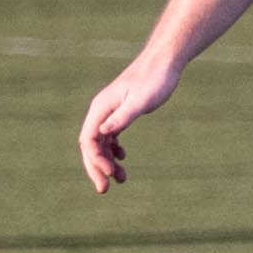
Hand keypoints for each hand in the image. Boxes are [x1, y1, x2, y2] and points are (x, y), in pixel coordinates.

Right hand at [79, 55, 179, 191]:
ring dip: (107, 161)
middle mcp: (101, 111)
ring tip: (122, 179)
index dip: (95, 161)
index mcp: (101, 108)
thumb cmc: (155, 79)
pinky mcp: (120, 112)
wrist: (163, 62)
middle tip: (105, 190)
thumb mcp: (141, 101)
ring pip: (101, 142)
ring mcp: (110, 112)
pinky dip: (113, 150)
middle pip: (91, 145)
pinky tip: (122, 159)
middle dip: (96, 168)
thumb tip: (103, 133)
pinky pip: (110, 136)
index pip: (88, 140)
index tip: (109, 175)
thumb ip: (123, 117)